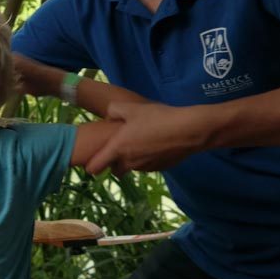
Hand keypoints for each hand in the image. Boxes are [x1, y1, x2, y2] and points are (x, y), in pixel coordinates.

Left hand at [85, 101, 212, 175]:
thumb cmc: (157, 117)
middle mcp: (130, 162)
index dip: (91, 165)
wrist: (189, 130)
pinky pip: (148, 166)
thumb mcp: (132, 107)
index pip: (95, 167)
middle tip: (119, 150)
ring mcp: (146, 167)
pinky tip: (155, 145)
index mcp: (118, 148)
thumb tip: (109, 114)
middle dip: (114, 164)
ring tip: (140, 143)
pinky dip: (147, 159)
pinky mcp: (160, 168)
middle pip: (115, 171)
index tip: (90, 162)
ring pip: (132, 168)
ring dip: (132, 160)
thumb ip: (114, 110)